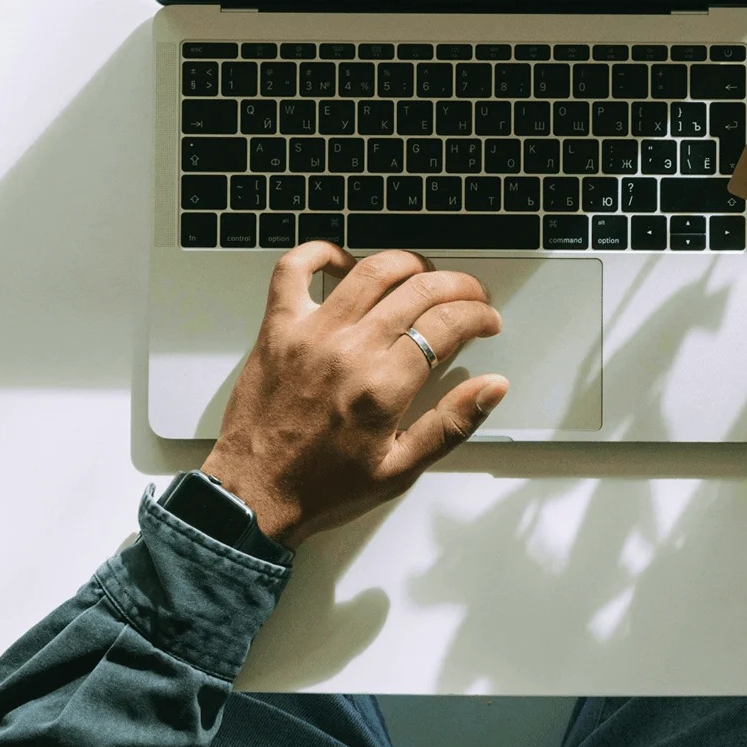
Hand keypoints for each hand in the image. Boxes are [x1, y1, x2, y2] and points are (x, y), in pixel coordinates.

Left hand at [200, 243, 508, 546]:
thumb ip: (450, 424)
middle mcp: (347, 351)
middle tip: (468, 296)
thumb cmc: (322, 487)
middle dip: (456, 286)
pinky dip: (321, 254)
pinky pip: (294, 270)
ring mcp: (309, 335)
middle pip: (417, 290)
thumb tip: (491, 387)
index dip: (477, 315)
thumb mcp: (400, 469)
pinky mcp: (277, 330)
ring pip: (369, 271)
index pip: (446, 325)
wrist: (254, 493)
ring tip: (422, 275)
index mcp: (381, 388)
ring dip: (406, 263)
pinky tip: (344, 262)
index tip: (486, 321)